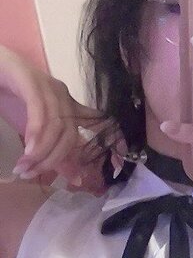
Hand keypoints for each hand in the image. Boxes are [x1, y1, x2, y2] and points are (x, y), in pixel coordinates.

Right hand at [0, 45, 124, 194]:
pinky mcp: (29, 79)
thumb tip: (74, 178)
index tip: (117, 165)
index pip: (95, 124)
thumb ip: (51, 150)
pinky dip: (35, 134)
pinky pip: (40, 112)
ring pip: (56, 125)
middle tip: (31, 173)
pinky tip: (27, 150)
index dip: (111, 142)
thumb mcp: (31, 128)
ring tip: (24, 166)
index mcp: (67, 105)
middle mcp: (62, 94)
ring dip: (40, 151)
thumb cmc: (7, 96)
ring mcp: (47, 85)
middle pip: (70, 134)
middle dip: (52, 159)